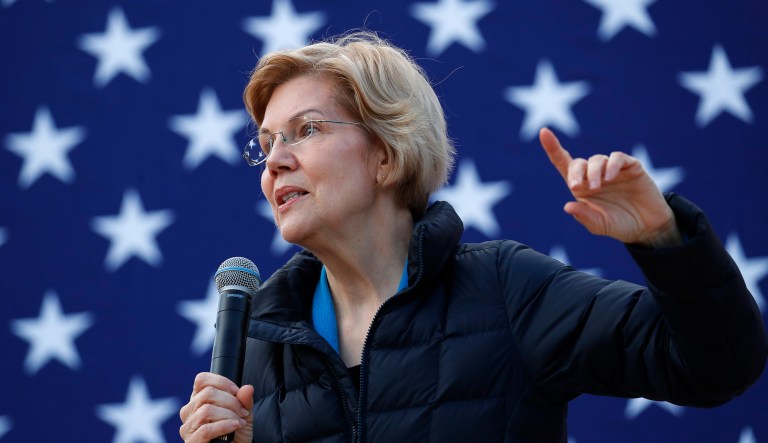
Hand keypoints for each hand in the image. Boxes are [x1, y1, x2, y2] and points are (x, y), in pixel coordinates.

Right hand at [179, 372, 253, 442]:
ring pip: (206, 410)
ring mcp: (188, 427)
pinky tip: (234, 427)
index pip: (202, 379)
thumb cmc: (236, 431)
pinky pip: (206, 429)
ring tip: (239, 422)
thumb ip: (245, 400)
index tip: (236, 392)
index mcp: (198, 399)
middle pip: (207, 393)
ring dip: (229, 415)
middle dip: (231, 401)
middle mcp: (189, 411)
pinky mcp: (191, 441)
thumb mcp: (244, 413)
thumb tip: (248, 388)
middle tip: (242, 412)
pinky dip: (224, 426)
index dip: (221, 382)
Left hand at [538, 128, 681, 247]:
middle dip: (576, 172)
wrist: (649, 227)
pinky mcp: (631, 167)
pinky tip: (610, 177)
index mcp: (582, 188)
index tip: (543, 132)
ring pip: (597, 159)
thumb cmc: (620, 225)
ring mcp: (613, 170)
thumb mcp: (600, 225)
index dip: (553, 148)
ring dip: (594, 171)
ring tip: (598, 186)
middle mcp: (595, 175)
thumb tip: (567, 207)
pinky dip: (612, 164)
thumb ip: (585, 217)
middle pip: (579, 163)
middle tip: (578, 186)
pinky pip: (618, 158)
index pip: (564, 164)